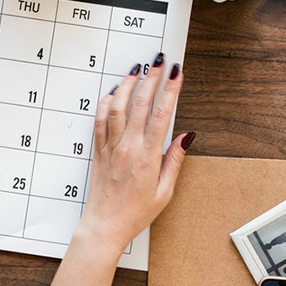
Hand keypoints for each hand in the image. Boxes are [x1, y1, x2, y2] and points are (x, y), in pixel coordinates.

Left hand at [47, 56, 192, 285]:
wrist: (105, 224)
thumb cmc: (136, 212)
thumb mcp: (165, 191)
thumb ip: (175, 160)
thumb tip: (187, 135)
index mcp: (147, 157)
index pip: (160, 115)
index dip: (170, 90)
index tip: (177, 73)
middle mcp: (127, 147)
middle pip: (139, 104)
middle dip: (151, 78)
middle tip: (160, 61)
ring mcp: (110, 147)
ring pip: (117, 107)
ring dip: (127, 84)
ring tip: (137, 69)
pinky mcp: (99, 150)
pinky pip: (100, 120)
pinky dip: (106, 102)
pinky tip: (112, 92)